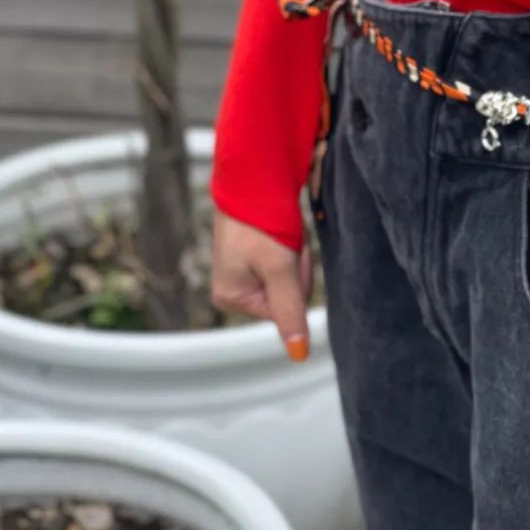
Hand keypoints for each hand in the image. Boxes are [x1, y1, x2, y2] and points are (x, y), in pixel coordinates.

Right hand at [210, 206, 313, 360]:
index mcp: (231, 298)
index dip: (295, 279)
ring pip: (292, 274)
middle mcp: (235, 288)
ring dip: (296, 251)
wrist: (250, 176)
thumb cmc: (257, 220)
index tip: (286, 253)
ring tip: (284, 231)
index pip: (285, 308)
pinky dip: (292, 242)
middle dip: (296, 264)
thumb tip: (298, 354)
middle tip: (286, 240)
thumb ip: (289, 310)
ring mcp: (245, 269)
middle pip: (289, 292)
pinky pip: (287, 257)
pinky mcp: (256, 253)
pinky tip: (284, 228)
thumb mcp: (278, 267)